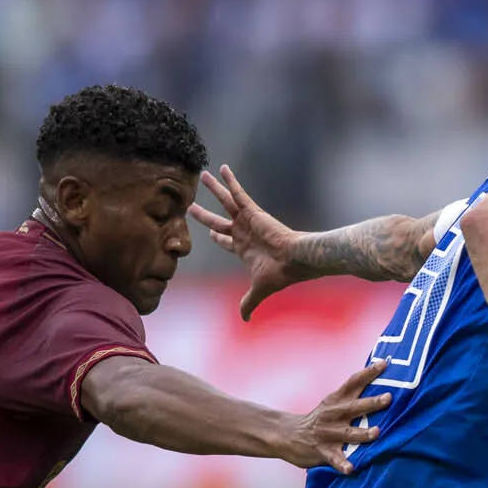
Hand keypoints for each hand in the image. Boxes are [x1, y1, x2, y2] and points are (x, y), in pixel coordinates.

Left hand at [191, 164, 301, 320]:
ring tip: (204, 174)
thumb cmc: (281, 274)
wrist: (296, 260)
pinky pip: (239, 193)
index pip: (225, 240)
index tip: (209, 233)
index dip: (216, 236)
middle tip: (191, 205)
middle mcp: (244, 232)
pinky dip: (231, 181)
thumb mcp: (259, 289)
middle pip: (218, 220)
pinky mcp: (253, 212)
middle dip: (204, 214)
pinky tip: (222, 168)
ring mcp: (248, 220)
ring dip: (215, 189)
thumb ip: (249, 302)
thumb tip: (244, 319)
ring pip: (226, 201)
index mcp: (244, 248)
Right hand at [286, 361, 392, 473]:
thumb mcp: (332, 404)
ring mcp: (328, 434)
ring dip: (362, 433)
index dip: (368, 372)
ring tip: (376, 432)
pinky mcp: (322, 451)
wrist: (288, 435)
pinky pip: (335, 459)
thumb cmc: (320, 419)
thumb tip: (383, 389)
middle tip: (388, 398)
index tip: (384, 363)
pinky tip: (351, 468)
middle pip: (354, 407)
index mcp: (336, 401)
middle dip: (372, 403)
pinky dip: (342, 464)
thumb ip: (353, 396)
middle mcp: (333, 415)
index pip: (353, 382)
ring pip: (348, 434)